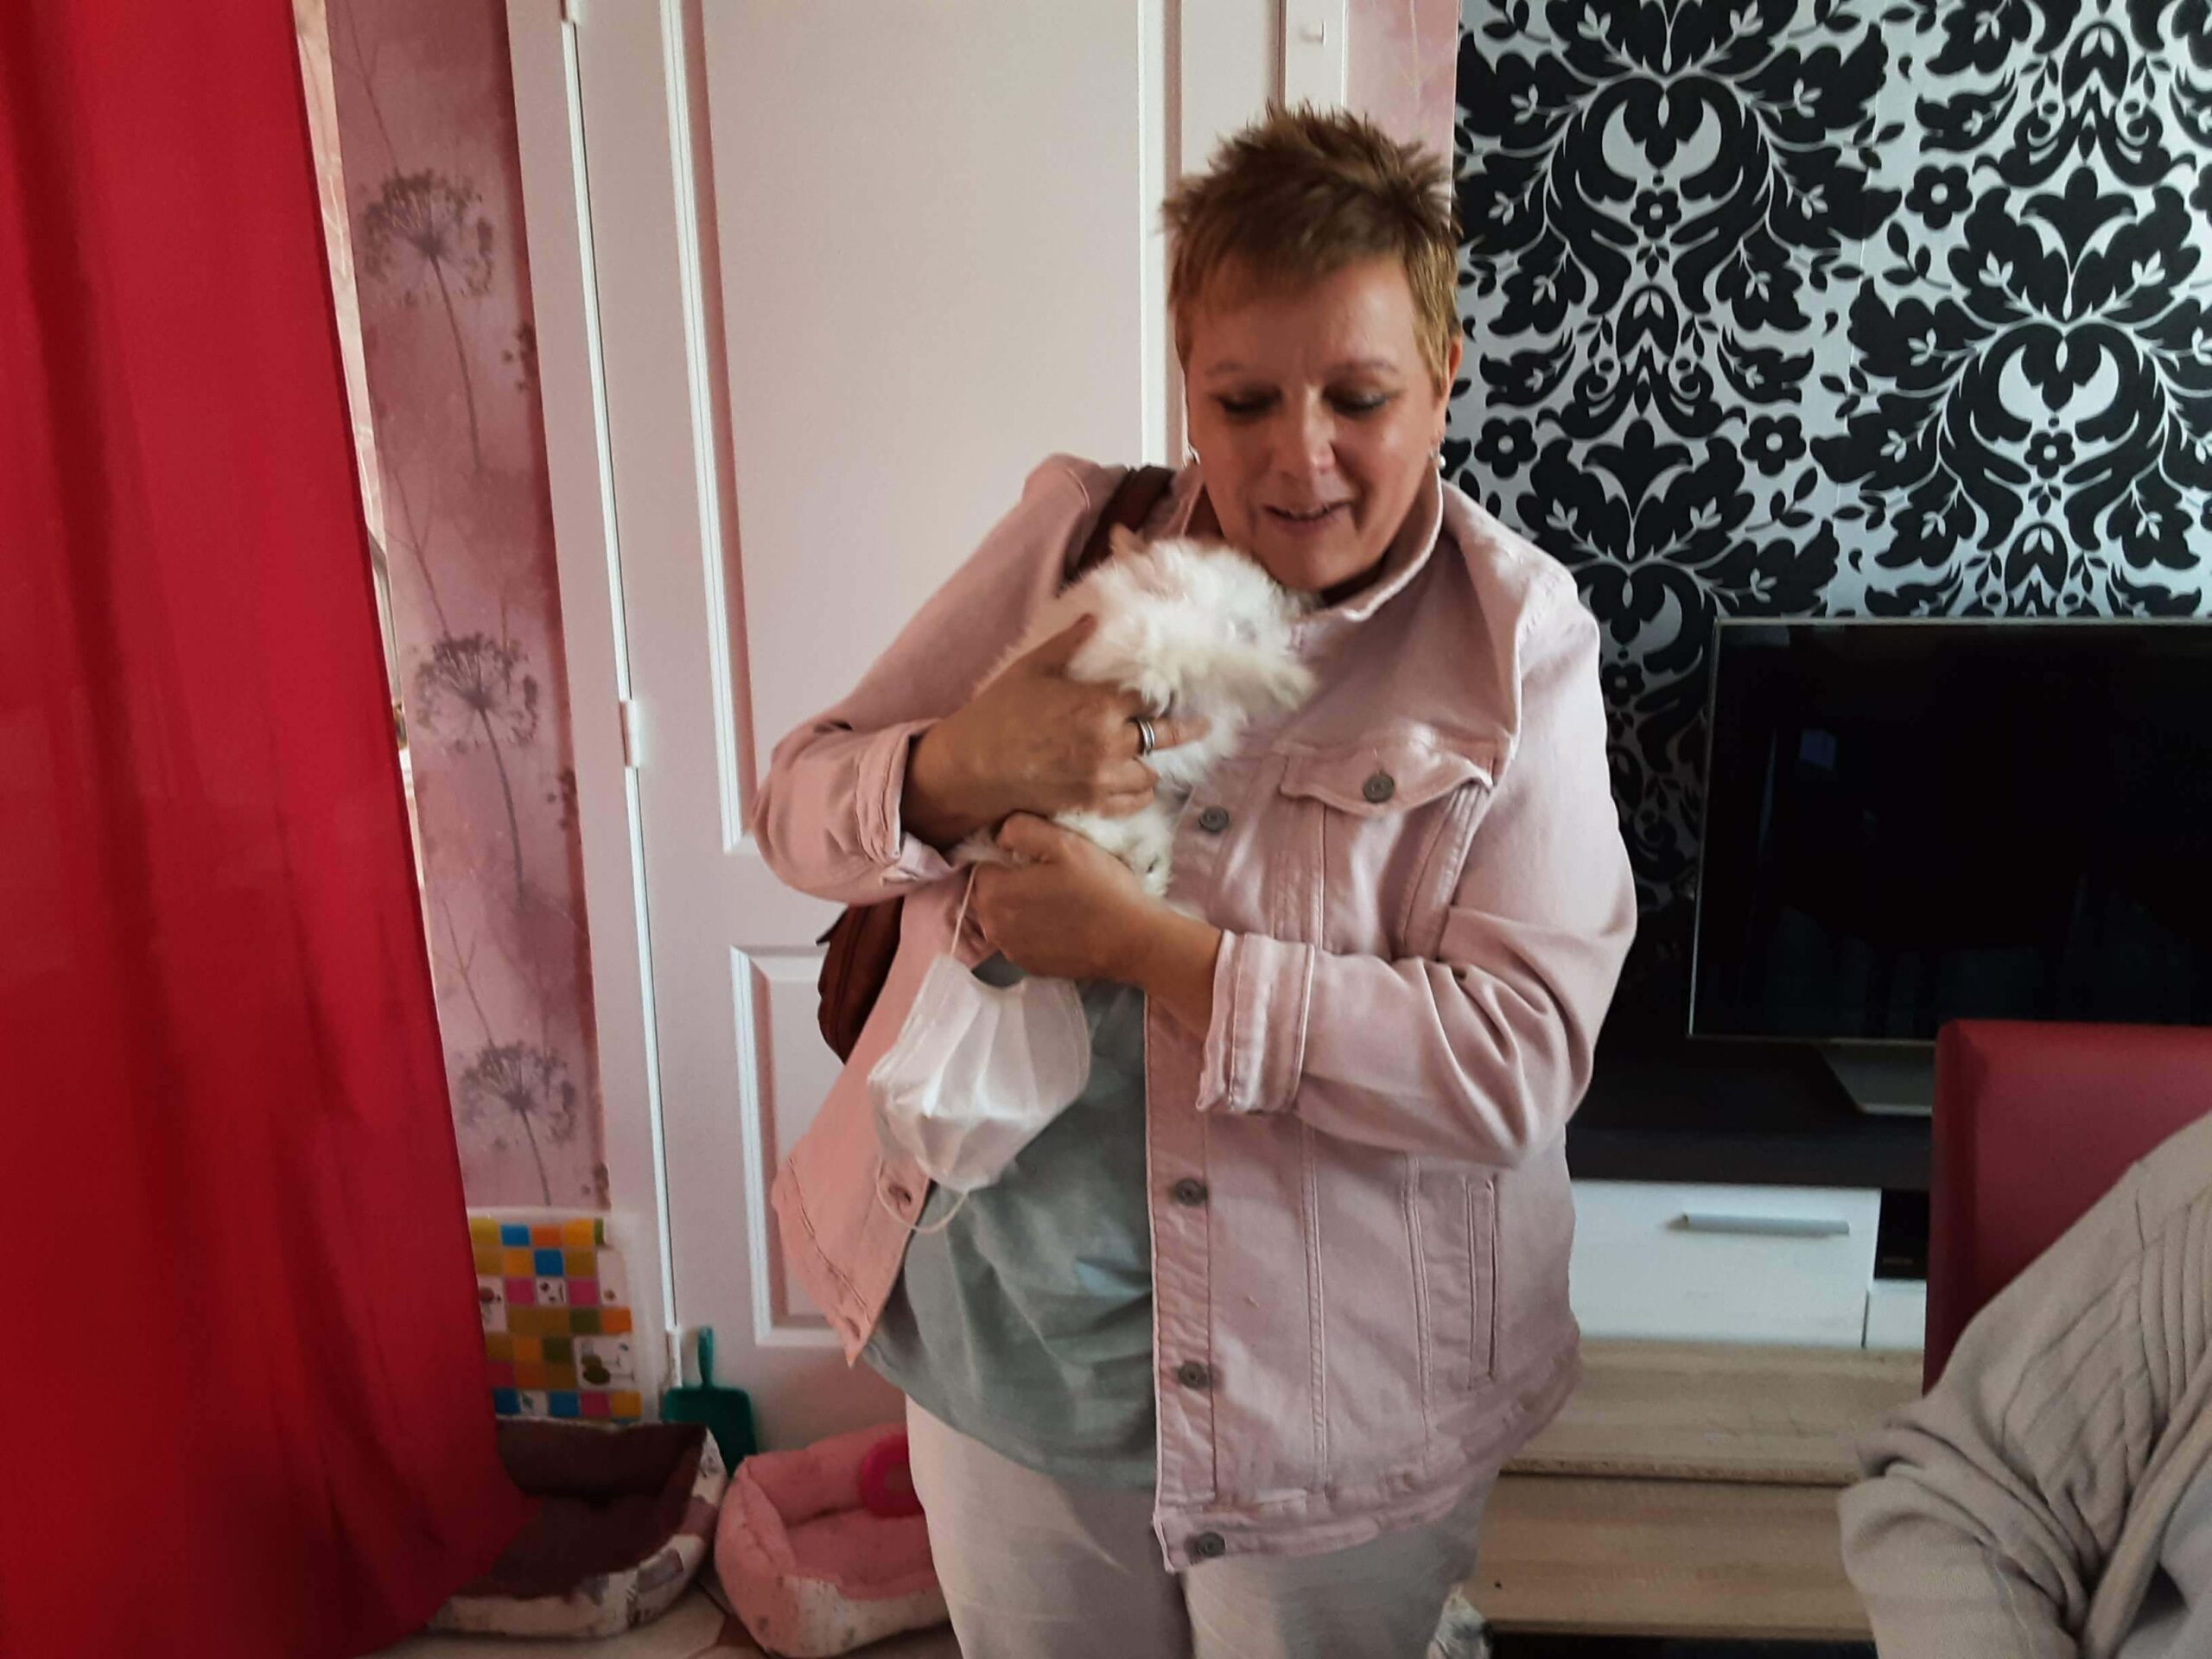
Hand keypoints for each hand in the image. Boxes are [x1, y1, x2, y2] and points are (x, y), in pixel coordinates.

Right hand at [904, 616, 1209, 848]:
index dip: (1160, 694)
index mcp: (1099, 704)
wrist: (972, 764)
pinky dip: (1140, 795)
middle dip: (1186, 729)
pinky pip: (1133, 803)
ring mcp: (1102, 776)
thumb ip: (1068, 644)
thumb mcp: (1033, 668)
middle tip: (1204, 725)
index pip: (1149, 698)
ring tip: (1156, 757)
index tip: (1171, 692)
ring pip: (1151, 774)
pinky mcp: (1091, 802)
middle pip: (1165, 736)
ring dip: (1154, 764)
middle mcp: (1109, 742)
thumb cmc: (999, 711)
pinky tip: (1140, 786)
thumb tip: (1093, 617)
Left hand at [973, 816, 1220, 1032]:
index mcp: (993, 893)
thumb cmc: (1100, 888)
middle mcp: (992, 927)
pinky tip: (1060, 922)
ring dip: (1019, 906)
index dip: (1006, 856)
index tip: (1035, 856)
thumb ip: (1021, 829)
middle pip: (989, 892)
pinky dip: (1032, 929)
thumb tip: (998, 833)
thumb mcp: (1065, 843)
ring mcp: (1010, 951)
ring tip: (1056, 898)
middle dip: (1009, 881)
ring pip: (1003, 916)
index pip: (982, 864)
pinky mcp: (1028, 967)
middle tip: (1049, 875)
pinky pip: (1019, 938)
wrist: (1133, 941)